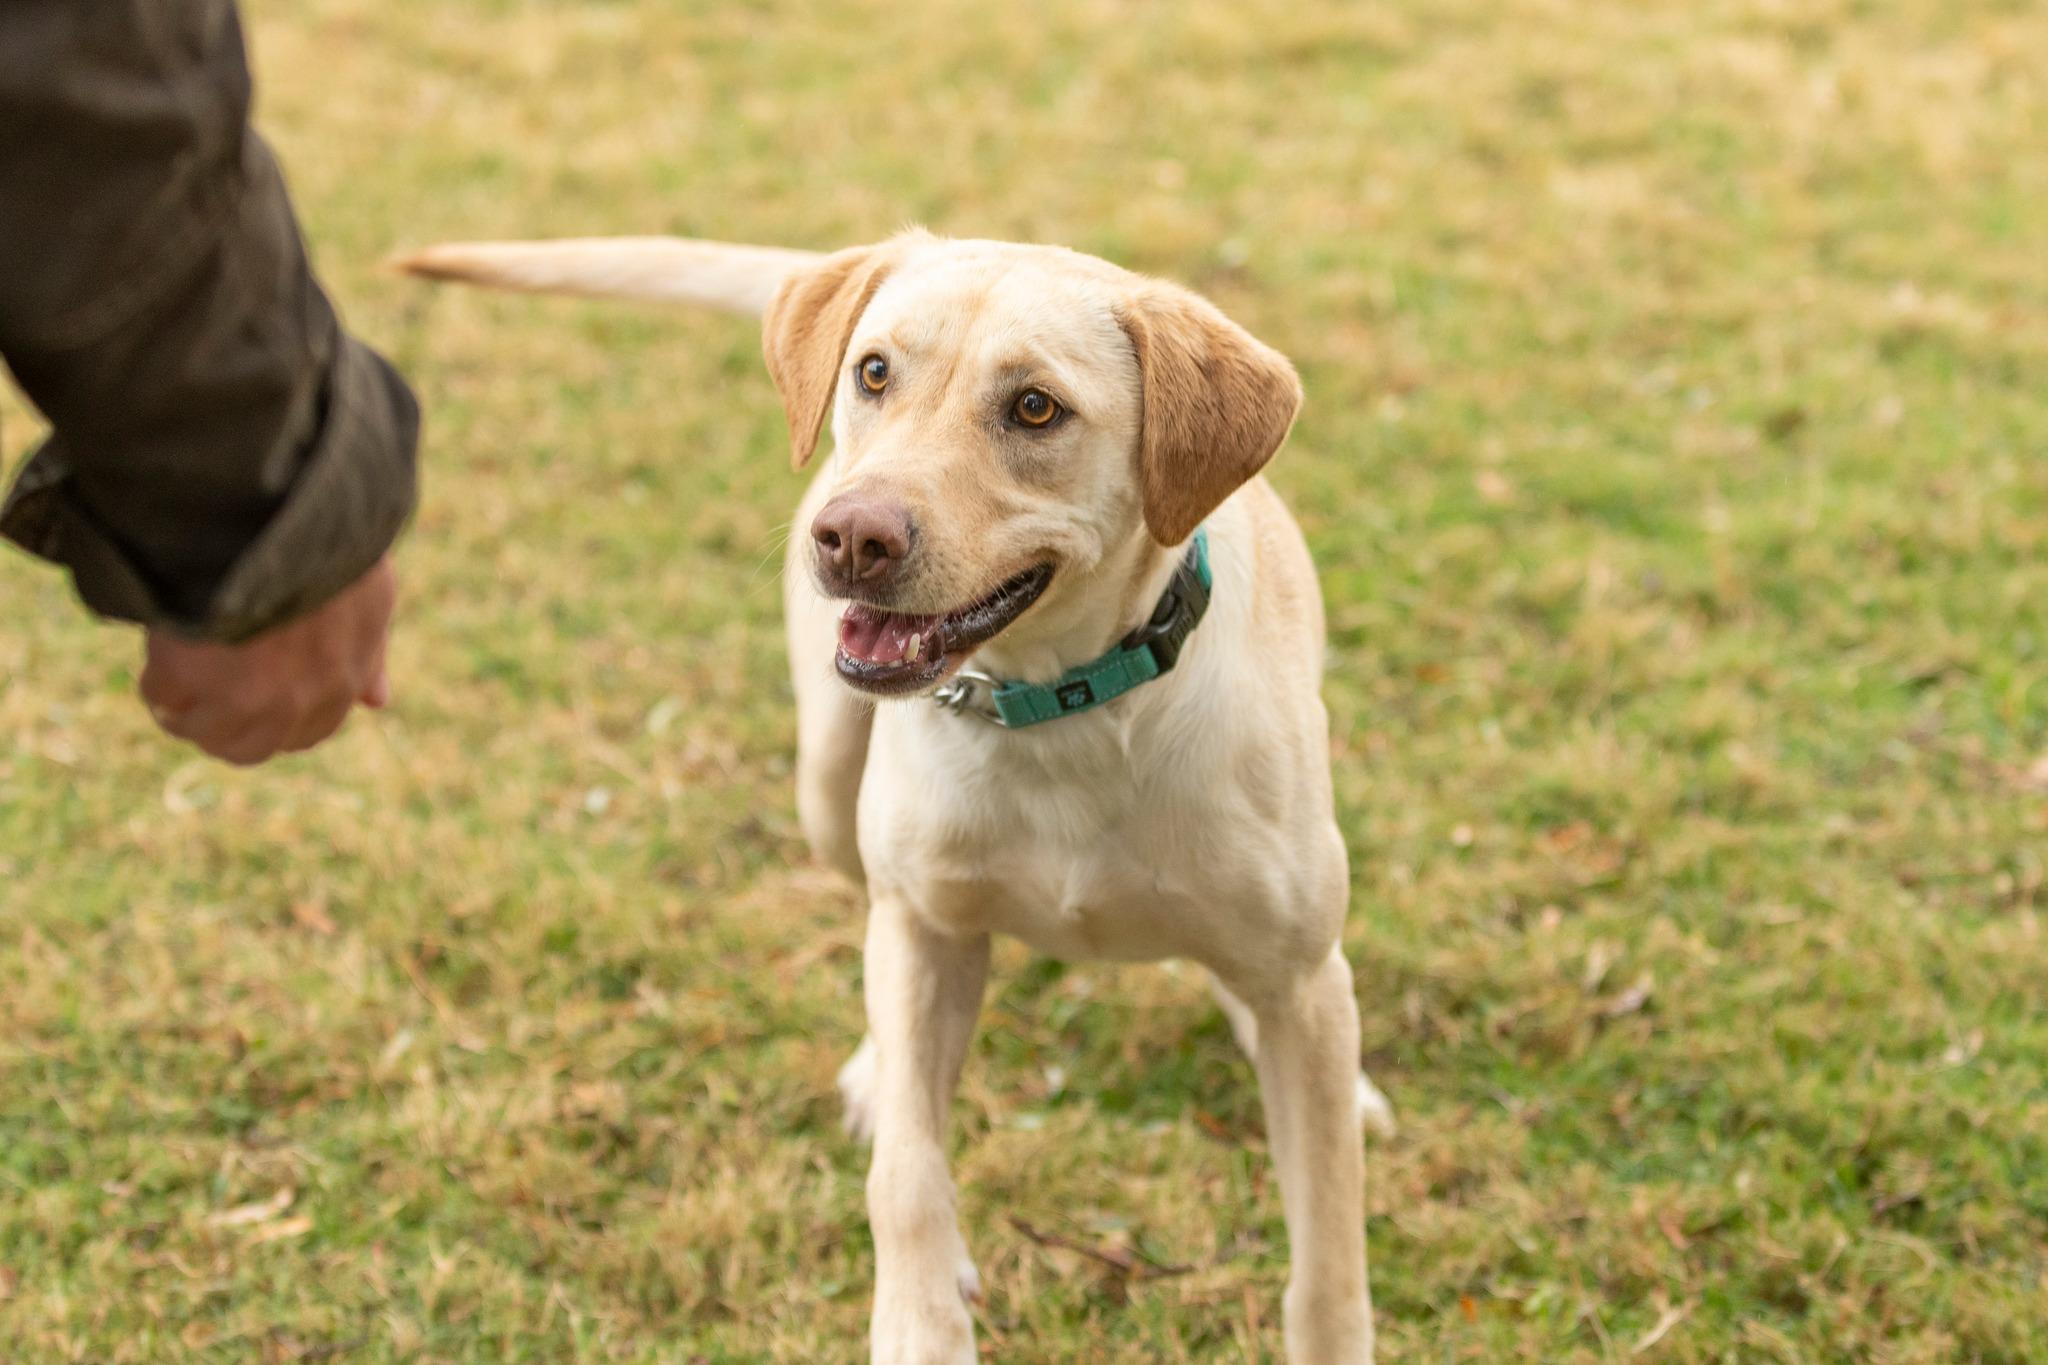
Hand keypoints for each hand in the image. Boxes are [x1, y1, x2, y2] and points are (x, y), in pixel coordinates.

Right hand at [140, 558, 396, 764]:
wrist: (277, 511)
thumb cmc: (328, 543)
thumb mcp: (370, 598)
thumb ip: (367, 655)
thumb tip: (379, 702)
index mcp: (340, 682)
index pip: (306, 734)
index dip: (275, 721)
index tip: (250, 699)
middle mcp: (296, 702)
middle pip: (245, 748)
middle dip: (221, 728)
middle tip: (198, 693)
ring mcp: (242, 696)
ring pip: (198, 729)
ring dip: (181, 707)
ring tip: (171, 667)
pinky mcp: (189, 676)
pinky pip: (160, 695)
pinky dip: (155, 676)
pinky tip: (159, 643)